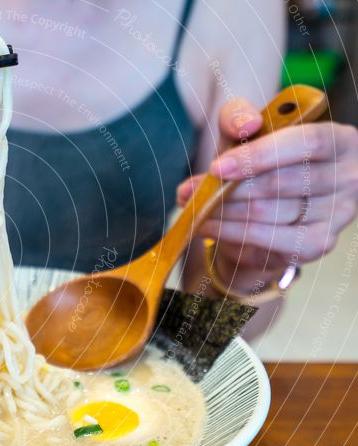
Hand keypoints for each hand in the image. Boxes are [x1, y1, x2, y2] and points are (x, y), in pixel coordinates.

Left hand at [177, 96, 357, 286]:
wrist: (270, 210)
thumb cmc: (262, 162)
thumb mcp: (247, 132)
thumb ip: (239, 116)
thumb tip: (246, 124)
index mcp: (339, 139)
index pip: (307, 142)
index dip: (260, 155)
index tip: (218, 167)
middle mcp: (348, 176)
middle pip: (280, 183)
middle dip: (226, 189)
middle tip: (188, 191)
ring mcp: (338, 213)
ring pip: (267, 213)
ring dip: (220, 211)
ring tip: (191, 207)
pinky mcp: (320, 243)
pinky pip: (267, 239)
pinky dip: (229, 232)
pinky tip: (205, 226)